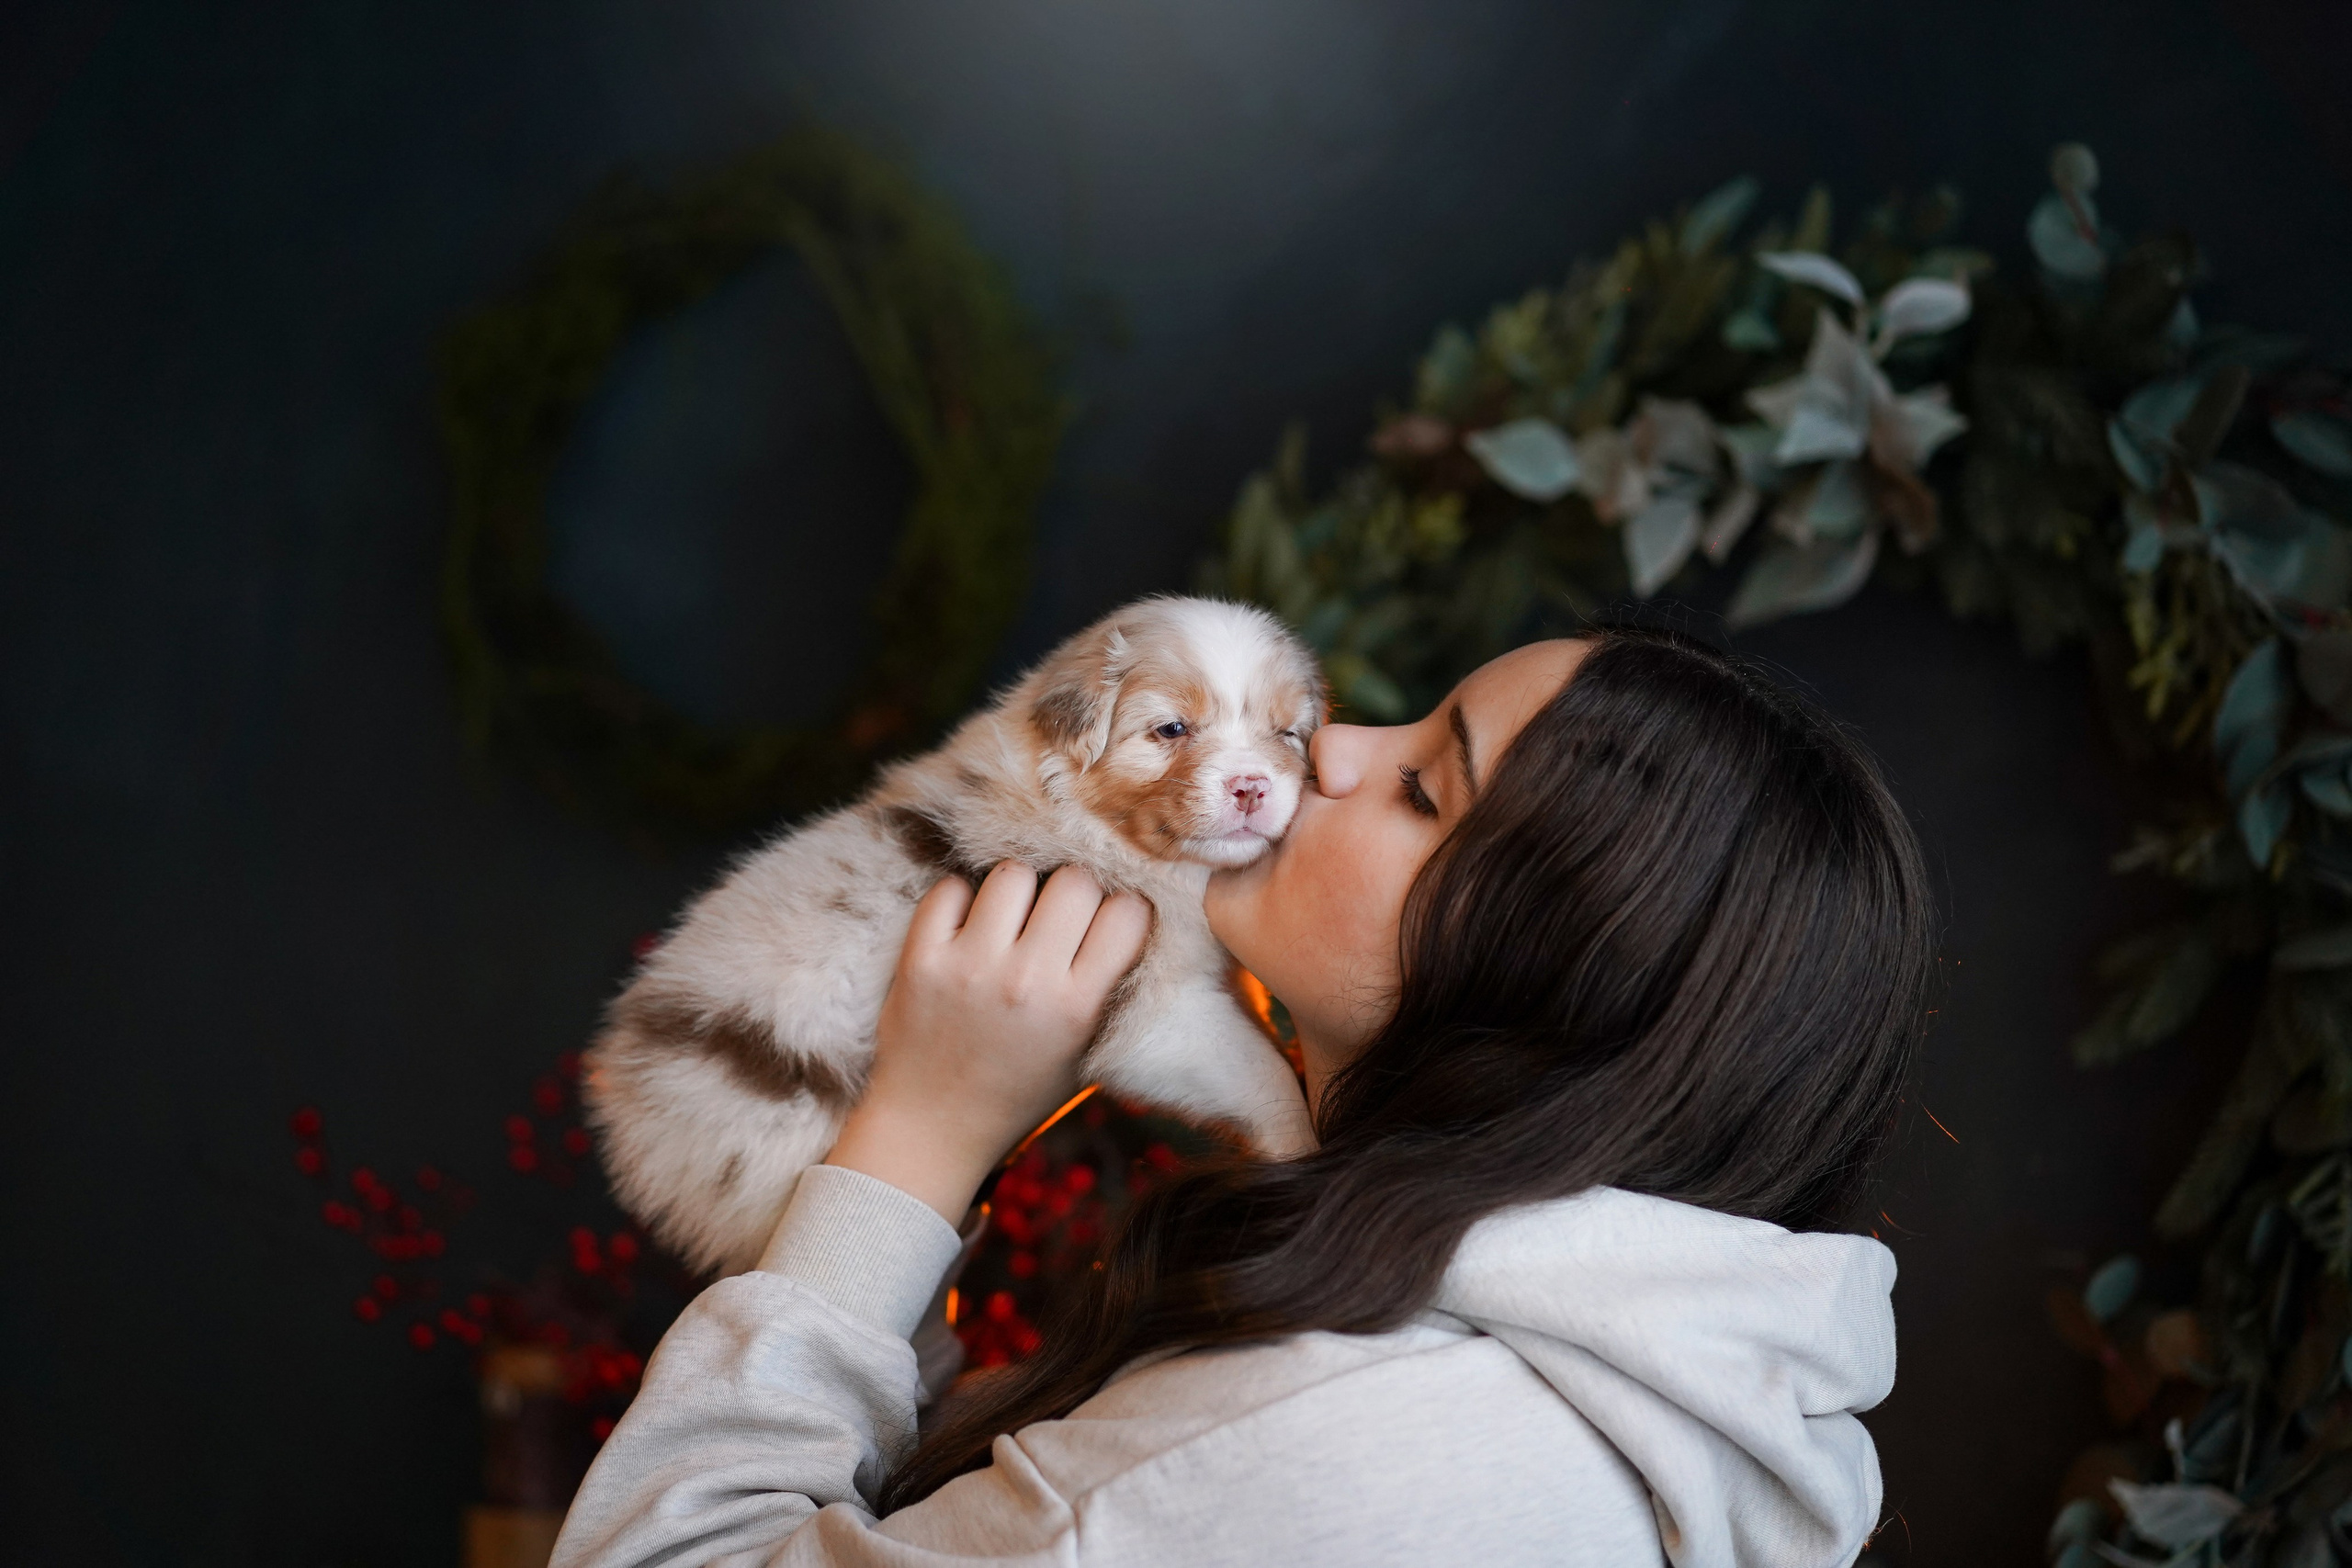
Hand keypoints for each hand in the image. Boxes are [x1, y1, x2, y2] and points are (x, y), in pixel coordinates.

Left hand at [825, 863, 1151, 1221]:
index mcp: (1076, 1008)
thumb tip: (1133, 913)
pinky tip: (968, 927)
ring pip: (1014, 872)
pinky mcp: (921, 959)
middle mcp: (1025, 981)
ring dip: (1019, 890)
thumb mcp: (1085, 1053)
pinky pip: (951, 887)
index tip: (1108, 924)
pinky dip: (962, 898)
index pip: (1128, 913)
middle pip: (1075, 880)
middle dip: (1074, 893)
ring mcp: (969, 967)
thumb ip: (1111, 990)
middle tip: (1058, 919)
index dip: (1124, 910)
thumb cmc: (1018, 1091)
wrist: (933, 1128)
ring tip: (1011, 919)